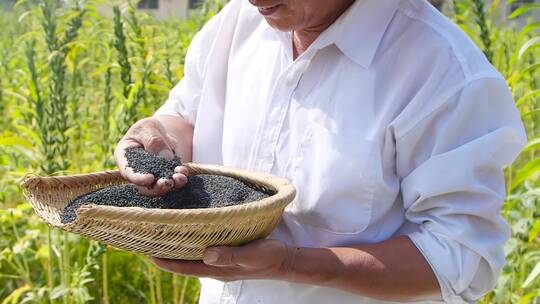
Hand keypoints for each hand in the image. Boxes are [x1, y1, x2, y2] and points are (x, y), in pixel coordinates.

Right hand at [114, 117, 189, 195]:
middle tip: (168, 183)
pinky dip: (179, 177)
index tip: (150, 178)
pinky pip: (172, 180)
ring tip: (181, 178)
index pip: (129, 173)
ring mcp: (152, 176)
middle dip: (157, 187)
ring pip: (160, 186)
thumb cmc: (146, 129)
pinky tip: (184, 172)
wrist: (159, 132)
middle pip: (145, 186)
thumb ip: (153, 140)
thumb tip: (166, 156)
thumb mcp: (147, 128)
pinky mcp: (166, 175)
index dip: (138, 178)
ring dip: (171, 184)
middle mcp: (137, 172)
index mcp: (125, 159)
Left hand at [150, 239, 296, 281]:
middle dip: (167, 253)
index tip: (148, 253)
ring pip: (193, 254)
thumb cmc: (268, 258)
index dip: (165, 262)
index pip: (185, 268)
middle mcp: (215, 265)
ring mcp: (220, 260)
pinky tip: (190, 230)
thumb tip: (206, 254)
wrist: (284, 260)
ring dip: (178, 246)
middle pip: (184, 262)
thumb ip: (230, 256)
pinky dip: (193, 240)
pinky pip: (204, 247)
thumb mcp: (250, 255)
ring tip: (163, 233)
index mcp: (217, 269)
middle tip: (149, 239)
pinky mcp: (227, 251)